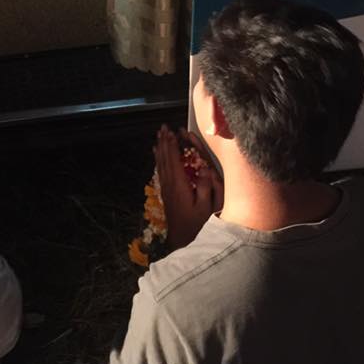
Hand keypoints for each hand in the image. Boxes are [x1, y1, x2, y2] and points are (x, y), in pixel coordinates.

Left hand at [155, 125, 223, 249]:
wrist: (181, 236)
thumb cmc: (197, 222)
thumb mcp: (206, 207)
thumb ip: (206, 188)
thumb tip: (206, 169)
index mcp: (180, 184)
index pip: (174, 160)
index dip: (173, 145)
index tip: (172, 132)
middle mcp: (170, 182)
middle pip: (165, 158)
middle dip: (165, 141)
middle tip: (163, 127)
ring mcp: (166, 186)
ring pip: (161, 162)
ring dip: (160, 147)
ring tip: (159, 134)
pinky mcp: (165, 190)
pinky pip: (160, 169)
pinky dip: (158, 157)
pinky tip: (156, 151)